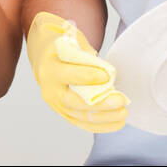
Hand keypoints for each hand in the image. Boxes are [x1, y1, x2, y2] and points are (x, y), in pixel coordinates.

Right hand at [26, 12, 128, 132]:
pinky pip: (83, 123)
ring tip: (123, 112)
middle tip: (121, 100)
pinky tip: (118, 122)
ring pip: (81, 116)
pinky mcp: (64, 113)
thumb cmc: (60, 47)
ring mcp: (56, 104)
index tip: (107, 76)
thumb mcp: (70, 40)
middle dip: (101, 103)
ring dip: (105, 117)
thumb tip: (105, 71)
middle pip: (75, 102)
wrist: (43, 57)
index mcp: (49, 69)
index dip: (89, 76)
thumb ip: (86, 54)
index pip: (70, 75)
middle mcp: (50, 90)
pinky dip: (101, 125)